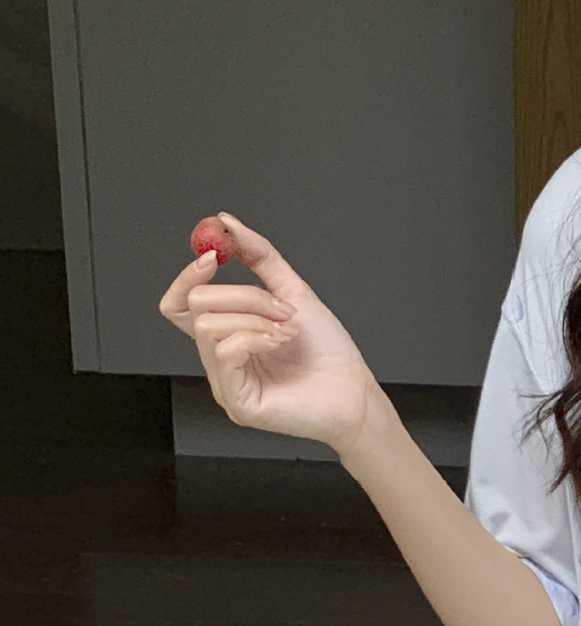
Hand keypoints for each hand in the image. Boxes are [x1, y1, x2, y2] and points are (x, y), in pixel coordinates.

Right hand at [158, 212, 382, 455]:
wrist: (355, 392)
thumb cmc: (329, 352)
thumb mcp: (292, 291)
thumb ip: (258, 256)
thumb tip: (225, 222)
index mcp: (229, 335)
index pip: (182, 303)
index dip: (189, 275)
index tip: (213, 254)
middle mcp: (221, 360)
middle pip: (194, 306)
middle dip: (242, 296)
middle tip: (280, 307)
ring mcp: (226, 383)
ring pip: (209, 326)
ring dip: (254, 318)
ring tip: (287, 330)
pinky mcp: (237, 403)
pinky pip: (225, 353)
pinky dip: (255, 338)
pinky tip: (281, 343)